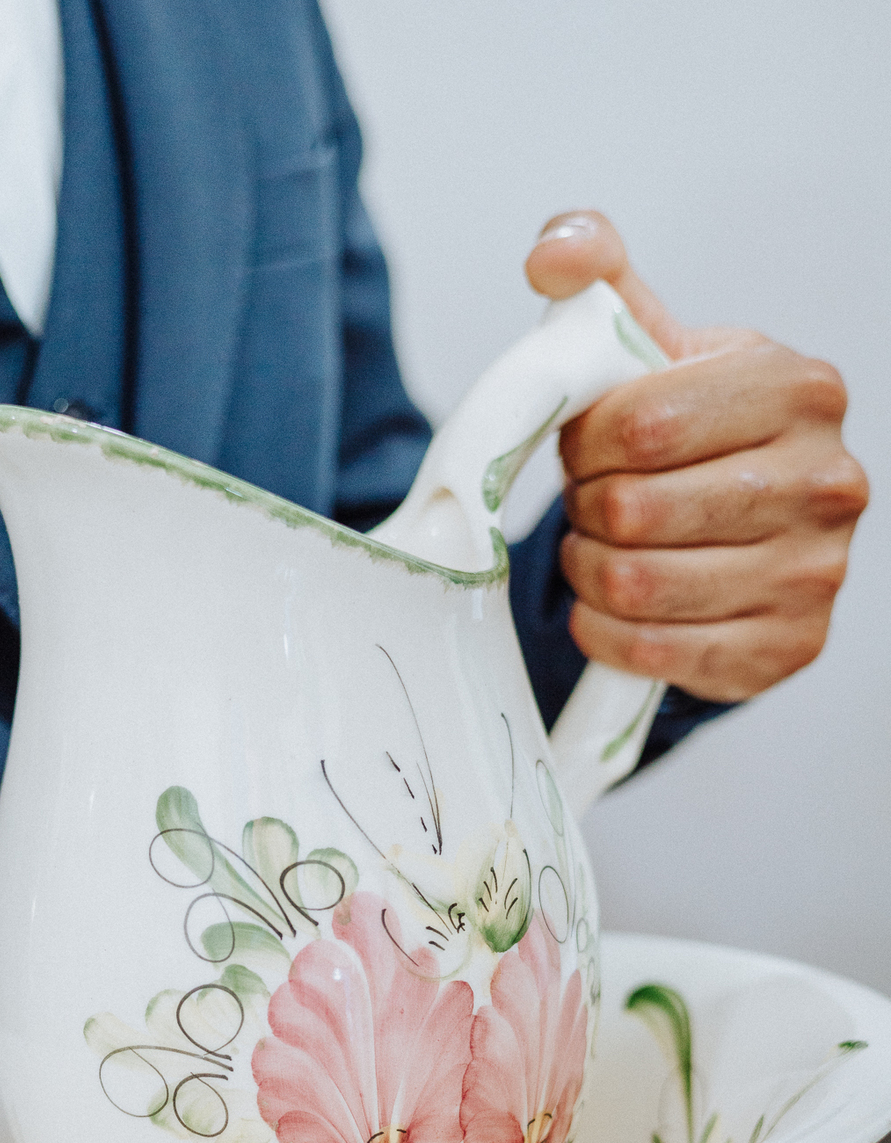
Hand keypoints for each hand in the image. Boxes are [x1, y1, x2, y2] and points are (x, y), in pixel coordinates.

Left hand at [525, 212, 867, 701]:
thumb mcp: (652, 347)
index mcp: (798, 387)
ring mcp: (815, 572)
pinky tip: (610, 606)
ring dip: (588, 571)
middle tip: (591, 504)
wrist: (741, 528)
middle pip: (636, 509)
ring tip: (597, 550)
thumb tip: (551, 256)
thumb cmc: (687, 432)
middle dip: (586, 509)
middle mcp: (826, 480)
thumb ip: (599, 283)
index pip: (642, 423)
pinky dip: (606, 632)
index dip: (584, 442)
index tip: (585, 447)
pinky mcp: (787, 646)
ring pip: (637, 584)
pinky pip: (654, 652)